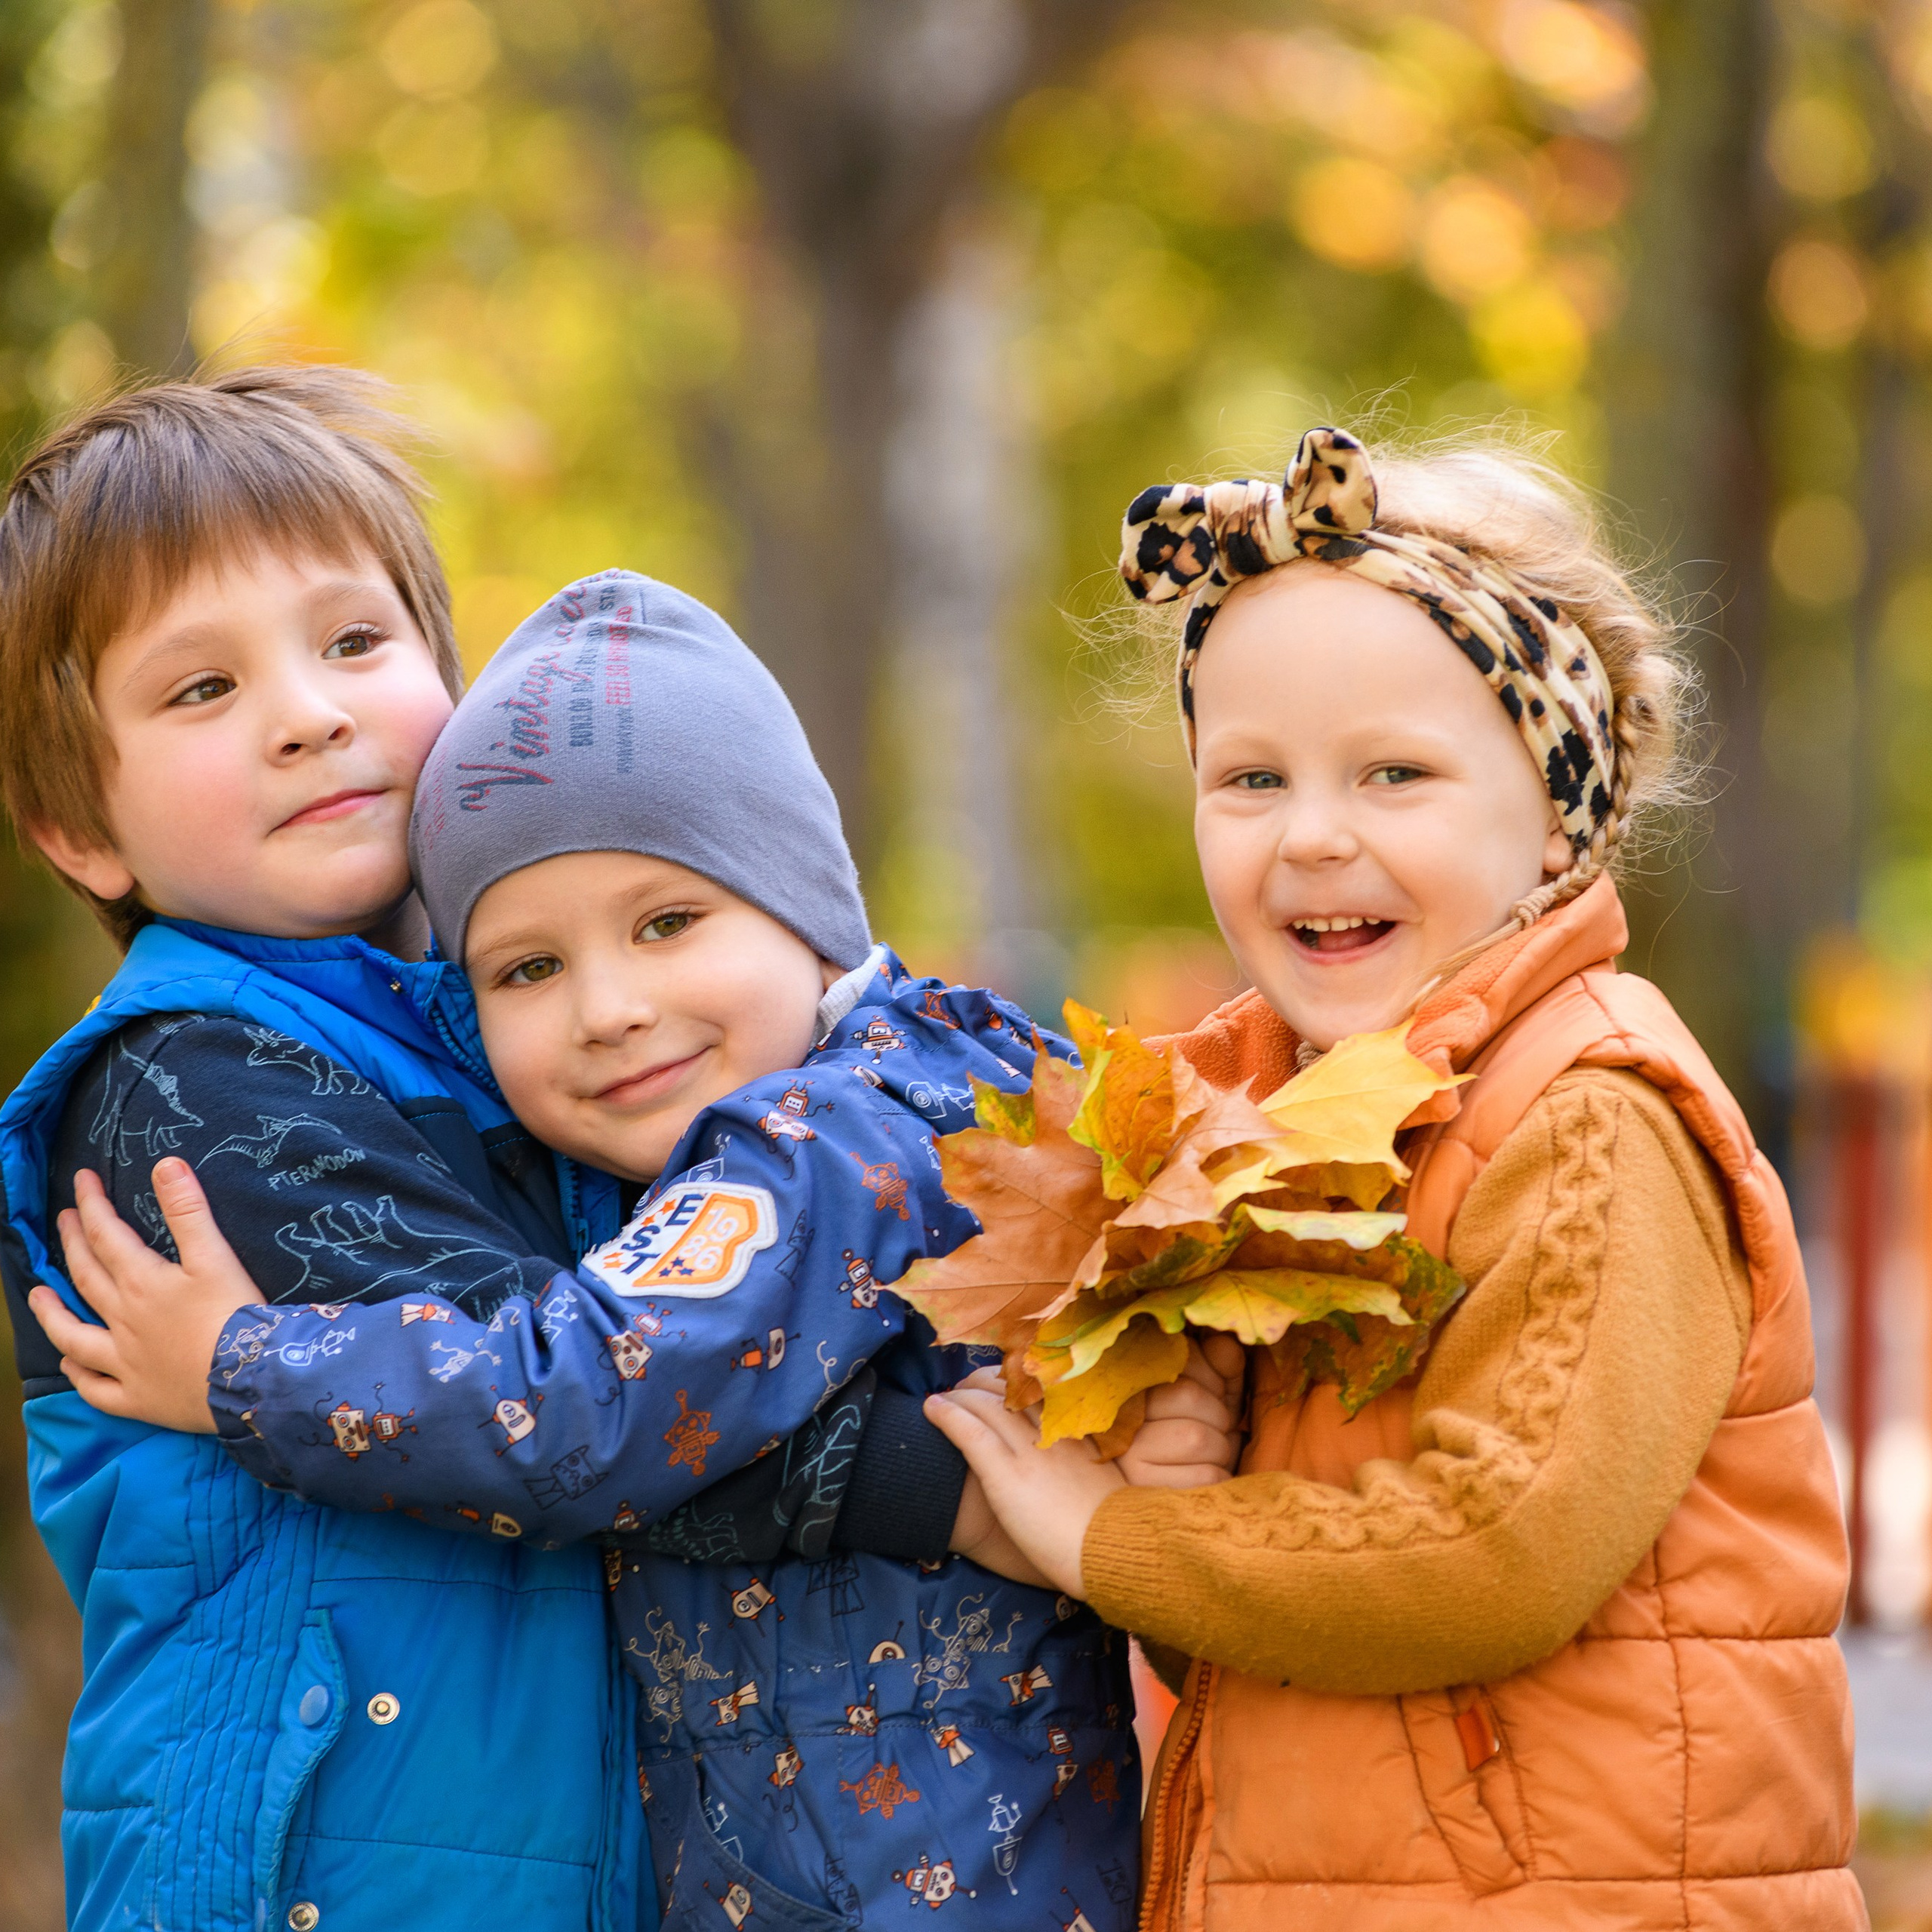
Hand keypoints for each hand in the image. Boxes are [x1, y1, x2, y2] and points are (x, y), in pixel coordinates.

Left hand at [28, 1160, 266, 1433]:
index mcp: (143, 1283)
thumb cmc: (234, 1315)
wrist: (246, 1381)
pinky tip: (70, 1364)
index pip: (107, 1235)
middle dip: (73, 1243)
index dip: (92, 1205)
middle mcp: (124, 1320)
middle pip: (87, 1277)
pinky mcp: (137, 1397)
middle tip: (63, 1220)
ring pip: (75, 1337)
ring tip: (38, 1295)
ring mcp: (125, 1363)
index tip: (82, 1180)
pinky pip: (96, 1388)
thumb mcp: (216, 1256)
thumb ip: (189, 1210)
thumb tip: (165, 1164)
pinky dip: (79, 1375)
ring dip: (53, 1313)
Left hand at [925, 1376, 1125, 1598]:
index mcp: (1075, 1433)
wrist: (1114, 1551)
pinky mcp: (1005, 1475)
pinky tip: (931, 1408)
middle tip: (962, 1393)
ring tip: (941, 1400)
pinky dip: (947, 1416)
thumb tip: (1079, 1467)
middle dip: (979, 1387)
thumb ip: (1085, 1463)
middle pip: (1007, 1392)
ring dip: (958, 1397)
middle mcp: (1050, 1432)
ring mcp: (1026, 1452)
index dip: (1008, 1386)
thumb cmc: (1114, 1530)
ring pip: (984, 1405)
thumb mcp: (1105, 1482)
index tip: (994, 1389)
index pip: (1035, 1393)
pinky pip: (970, 1433)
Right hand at [1116, 1332, 1245, 1488]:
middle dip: (1219, 1415)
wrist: (1187, 1492)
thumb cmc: (1203, 1429)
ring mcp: (1126, 1454)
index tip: (1216, 1393)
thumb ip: (1222, 1364)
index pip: (1182, 1360)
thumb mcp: (1216, 1391)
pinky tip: (1206, 1476)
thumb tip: (1226, 1345)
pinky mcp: (1141, 1491)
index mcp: (1135, 1378)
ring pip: (1196, 1438)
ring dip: (1220, 1448)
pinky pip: (1204, 1476)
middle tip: (1218, 1428)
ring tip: (1211, 1454)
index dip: (1213, 1377)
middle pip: (1188, 1395)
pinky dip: (1218, 1476)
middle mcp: (1120, 1413)